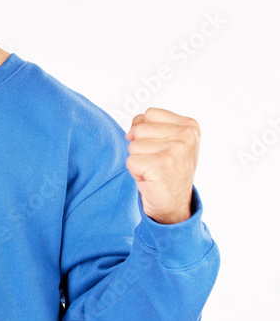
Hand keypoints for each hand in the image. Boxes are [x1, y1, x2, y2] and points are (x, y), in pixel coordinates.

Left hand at [125, 107, 199, 223]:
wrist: (174, 206)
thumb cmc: (168, 172)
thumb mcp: (167, 142)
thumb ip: (150, 126)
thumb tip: (130, 131)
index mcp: (190, 126)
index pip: (149, 114)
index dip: (146, 132)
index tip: (160, 149)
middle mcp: (186, 135)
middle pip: (139, 128)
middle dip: (141, 148)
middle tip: (156, 163)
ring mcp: (176, 150)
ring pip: (133, 145)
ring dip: (138, 161)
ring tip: (154, 171)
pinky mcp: (162, 165)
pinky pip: (130, 161)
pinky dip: (135, 173)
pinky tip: (150, 179)